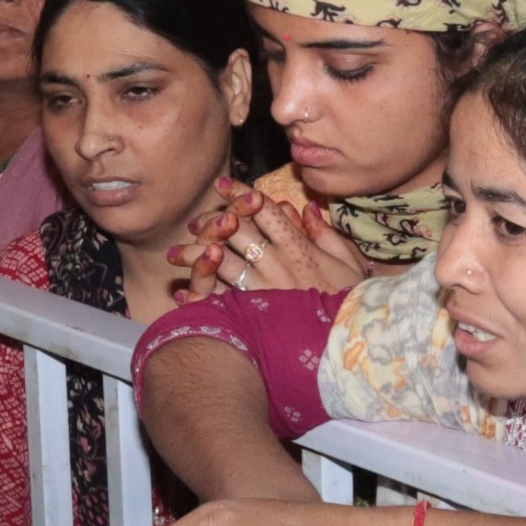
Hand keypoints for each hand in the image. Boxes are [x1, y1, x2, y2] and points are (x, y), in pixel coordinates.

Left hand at [172, 178, 367, 301]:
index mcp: (298, 247)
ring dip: (195, 254)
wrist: (349, 340)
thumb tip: (306, 209)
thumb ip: (326, 234)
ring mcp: (261, 289)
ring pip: (219, 261)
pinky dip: (199, 296)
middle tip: (196, 222)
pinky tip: (184, 294)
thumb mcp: (348, 263)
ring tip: (176, 254)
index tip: (222, 185)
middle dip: (210, 221)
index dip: (241, 194)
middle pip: (234, 230)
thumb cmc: (350, 302)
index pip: (264, 210)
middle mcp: (275, 263)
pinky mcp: (253, 315)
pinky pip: (220, 300)